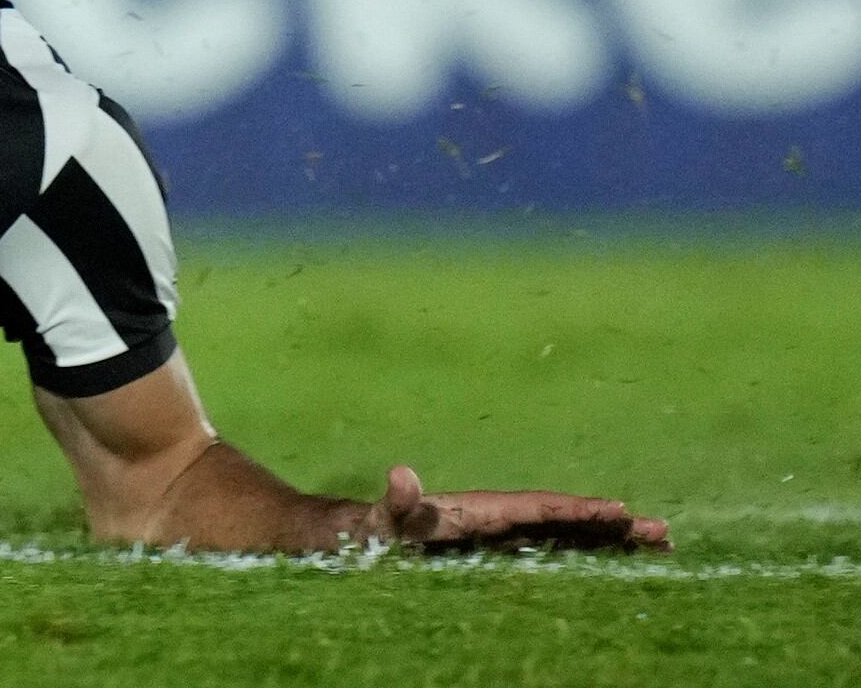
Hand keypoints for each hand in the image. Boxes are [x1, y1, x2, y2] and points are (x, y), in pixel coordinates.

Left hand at [370, 465, 667, 554]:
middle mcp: (504, 518)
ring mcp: (510, 536)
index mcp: (484, 509)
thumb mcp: (388, 519)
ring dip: (613, 540)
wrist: (373, 536)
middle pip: (567, 519)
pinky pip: (559, 552)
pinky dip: (592, 554)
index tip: (617, 510)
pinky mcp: (509, 553)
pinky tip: (624, 561)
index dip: (577, 509)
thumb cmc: (381, 530)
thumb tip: (400, 473)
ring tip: (661, 545)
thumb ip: (398, 502)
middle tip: (662, 531)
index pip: (540, 508)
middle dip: (612, 524)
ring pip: (571, 536)